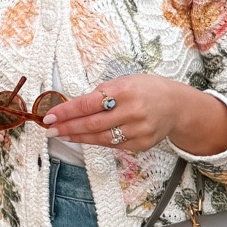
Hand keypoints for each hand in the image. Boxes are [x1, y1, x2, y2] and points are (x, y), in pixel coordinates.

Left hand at [40, 75, 226, 157]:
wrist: (176, 106)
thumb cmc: (146, 89)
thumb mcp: (125, 81)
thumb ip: (102, 93)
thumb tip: (74, 105)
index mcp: (125, 91)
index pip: (89, 103)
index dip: (67, 111)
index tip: (50, 116)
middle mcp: (132, 111)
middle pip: (92, 124)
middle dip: (68, 127)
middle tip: (50, 129)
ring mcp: (138, 130)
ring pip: (100, 138)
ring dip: (78, 137)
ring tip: (62, 135)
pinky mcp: (141, 144)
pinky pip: (113, 145)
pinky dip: (96, 141)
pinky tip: (83, 138)